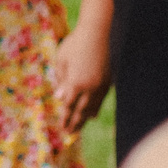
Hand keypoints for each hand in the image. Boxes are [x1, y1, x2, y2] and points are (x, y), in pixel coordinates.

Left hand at [53, 19, 111, 134]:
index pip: (68, 106)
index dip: (65, 117)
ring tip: (79, 128)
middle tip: (69, 134)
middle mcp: (90, 88)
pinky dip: (94, 109)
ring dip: (84, 119)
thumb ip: (61, 80)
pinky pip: (100, 101)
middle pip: (80, 111)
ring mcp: (101, 86)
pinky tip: (91, 115)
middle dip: (74, 123)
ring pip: (92, 108)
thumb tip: (60, 98)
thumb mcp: (61, 60)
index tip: (61, 127)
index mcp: (75, 82)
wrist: (97, 33)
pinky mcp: (108, 83)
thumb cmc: (75, 44)